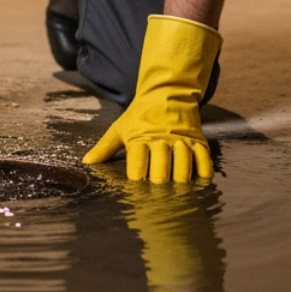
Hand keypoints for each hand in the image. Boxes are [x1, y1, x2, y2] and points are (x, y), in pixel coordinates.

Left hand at [82, 14, 220, 183]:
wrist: (167, 92)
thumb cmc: (140, 115)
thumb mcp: (120, 128)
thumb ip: (104, 147)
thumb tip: (87, 162)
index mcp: (140, 138)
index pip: (138, 163)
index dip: (137, 178)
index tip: (136, 190)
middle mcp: (161, 140)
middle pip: (161, 168)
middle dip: (159, 184)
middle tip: (157, 198)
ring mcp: (182, 141)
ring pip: (183, 165)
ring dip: (180, 180)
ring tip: (177, 192)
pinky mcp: (198, 141)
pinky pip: (204, 160)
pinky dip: (203, 173)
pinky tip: (198, 182)